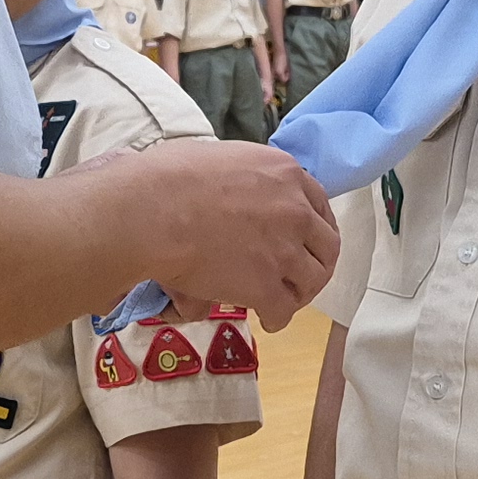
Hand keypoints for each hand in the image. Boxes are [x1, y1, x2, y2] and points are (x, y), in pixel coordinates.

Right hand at [93, 139, 337, 326]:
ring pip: (313, 279)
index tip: (305, 239)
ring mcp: (284, 250)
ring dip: (301, 292)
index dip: (314, 226)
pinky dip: (278, 318)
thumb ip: (244, 177)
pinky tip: (268, 320)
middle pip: (327, 244)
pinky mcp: (265, 285)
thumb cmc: (167, 177)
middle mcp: (295, 210)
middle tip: (301, 275)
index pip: (319, 204)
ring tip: (286, 300)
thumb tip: (234, 191)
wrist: (150, 213)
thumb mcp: (221, 158)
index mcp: (285, 173)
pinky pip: (284, 310)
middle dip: (316, 262)